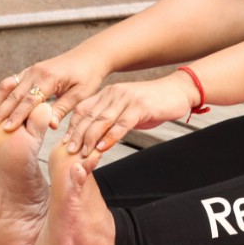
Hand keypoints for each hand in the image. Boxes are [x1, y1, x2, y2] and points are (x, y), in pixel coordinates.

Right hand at [0, 49, 108, 134]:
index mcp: (50, 78)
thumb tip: (48, 125)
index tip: (6, 129)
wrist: (91, 56)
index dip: (17, 116)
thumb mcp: (81, 94)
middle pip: (13, 94)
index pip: (29, 100)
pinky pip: (11, 83)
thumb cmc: (89, 76)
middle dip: (0, 112)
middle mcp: (36, 71)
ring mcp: (31, 70)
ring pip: (8, 87)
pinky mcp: (30, 71)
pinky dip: (2, 96)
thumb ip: (63, 109)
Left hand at [64, 72, 194, 156]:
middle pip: (89, 116)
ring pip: (102, 121)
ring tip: (83, 154)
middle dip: (77, 136)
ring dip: (90, 139)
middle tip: (69, 153)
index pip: (82, 110)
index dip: (72, 128)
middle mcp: (114, 93)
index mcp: (107, 93)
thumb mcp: (127, 109)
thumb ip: (111, 119)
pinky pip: (121, 124)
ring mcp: (126, 99)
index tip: (65, 144)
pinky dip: (111, 137)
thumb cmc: (153, 103)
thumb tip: (96, 138)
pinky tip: (103, 148)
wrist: (178, 91)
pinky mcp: (140, 106)